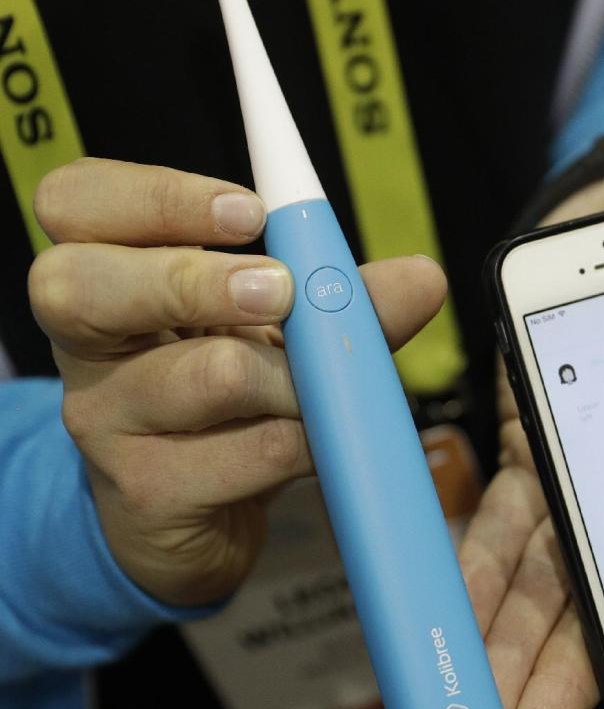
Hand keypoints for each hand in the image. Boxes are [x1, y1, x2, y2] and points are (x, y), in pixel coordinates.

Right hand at [28, 157, 445, 606]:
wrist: (193, 512)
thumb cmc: (222, 396)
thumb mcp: (271, 329)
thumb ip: (339, 296)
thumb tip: (423, 277)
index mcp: (107, 274)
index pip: (74, 202)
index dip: (156, 195)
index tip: (251, 210)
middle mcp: (86, 345)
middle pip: (76, 284)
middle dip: (194, 278)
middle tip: (278, 291)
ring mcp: (106, 424)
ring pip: (194, 377)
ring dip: (288, 374)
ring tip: (320, 385)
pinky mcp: (147, 496)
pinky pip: (243, 456)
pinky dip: (303, 441)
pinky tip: (317, 443)